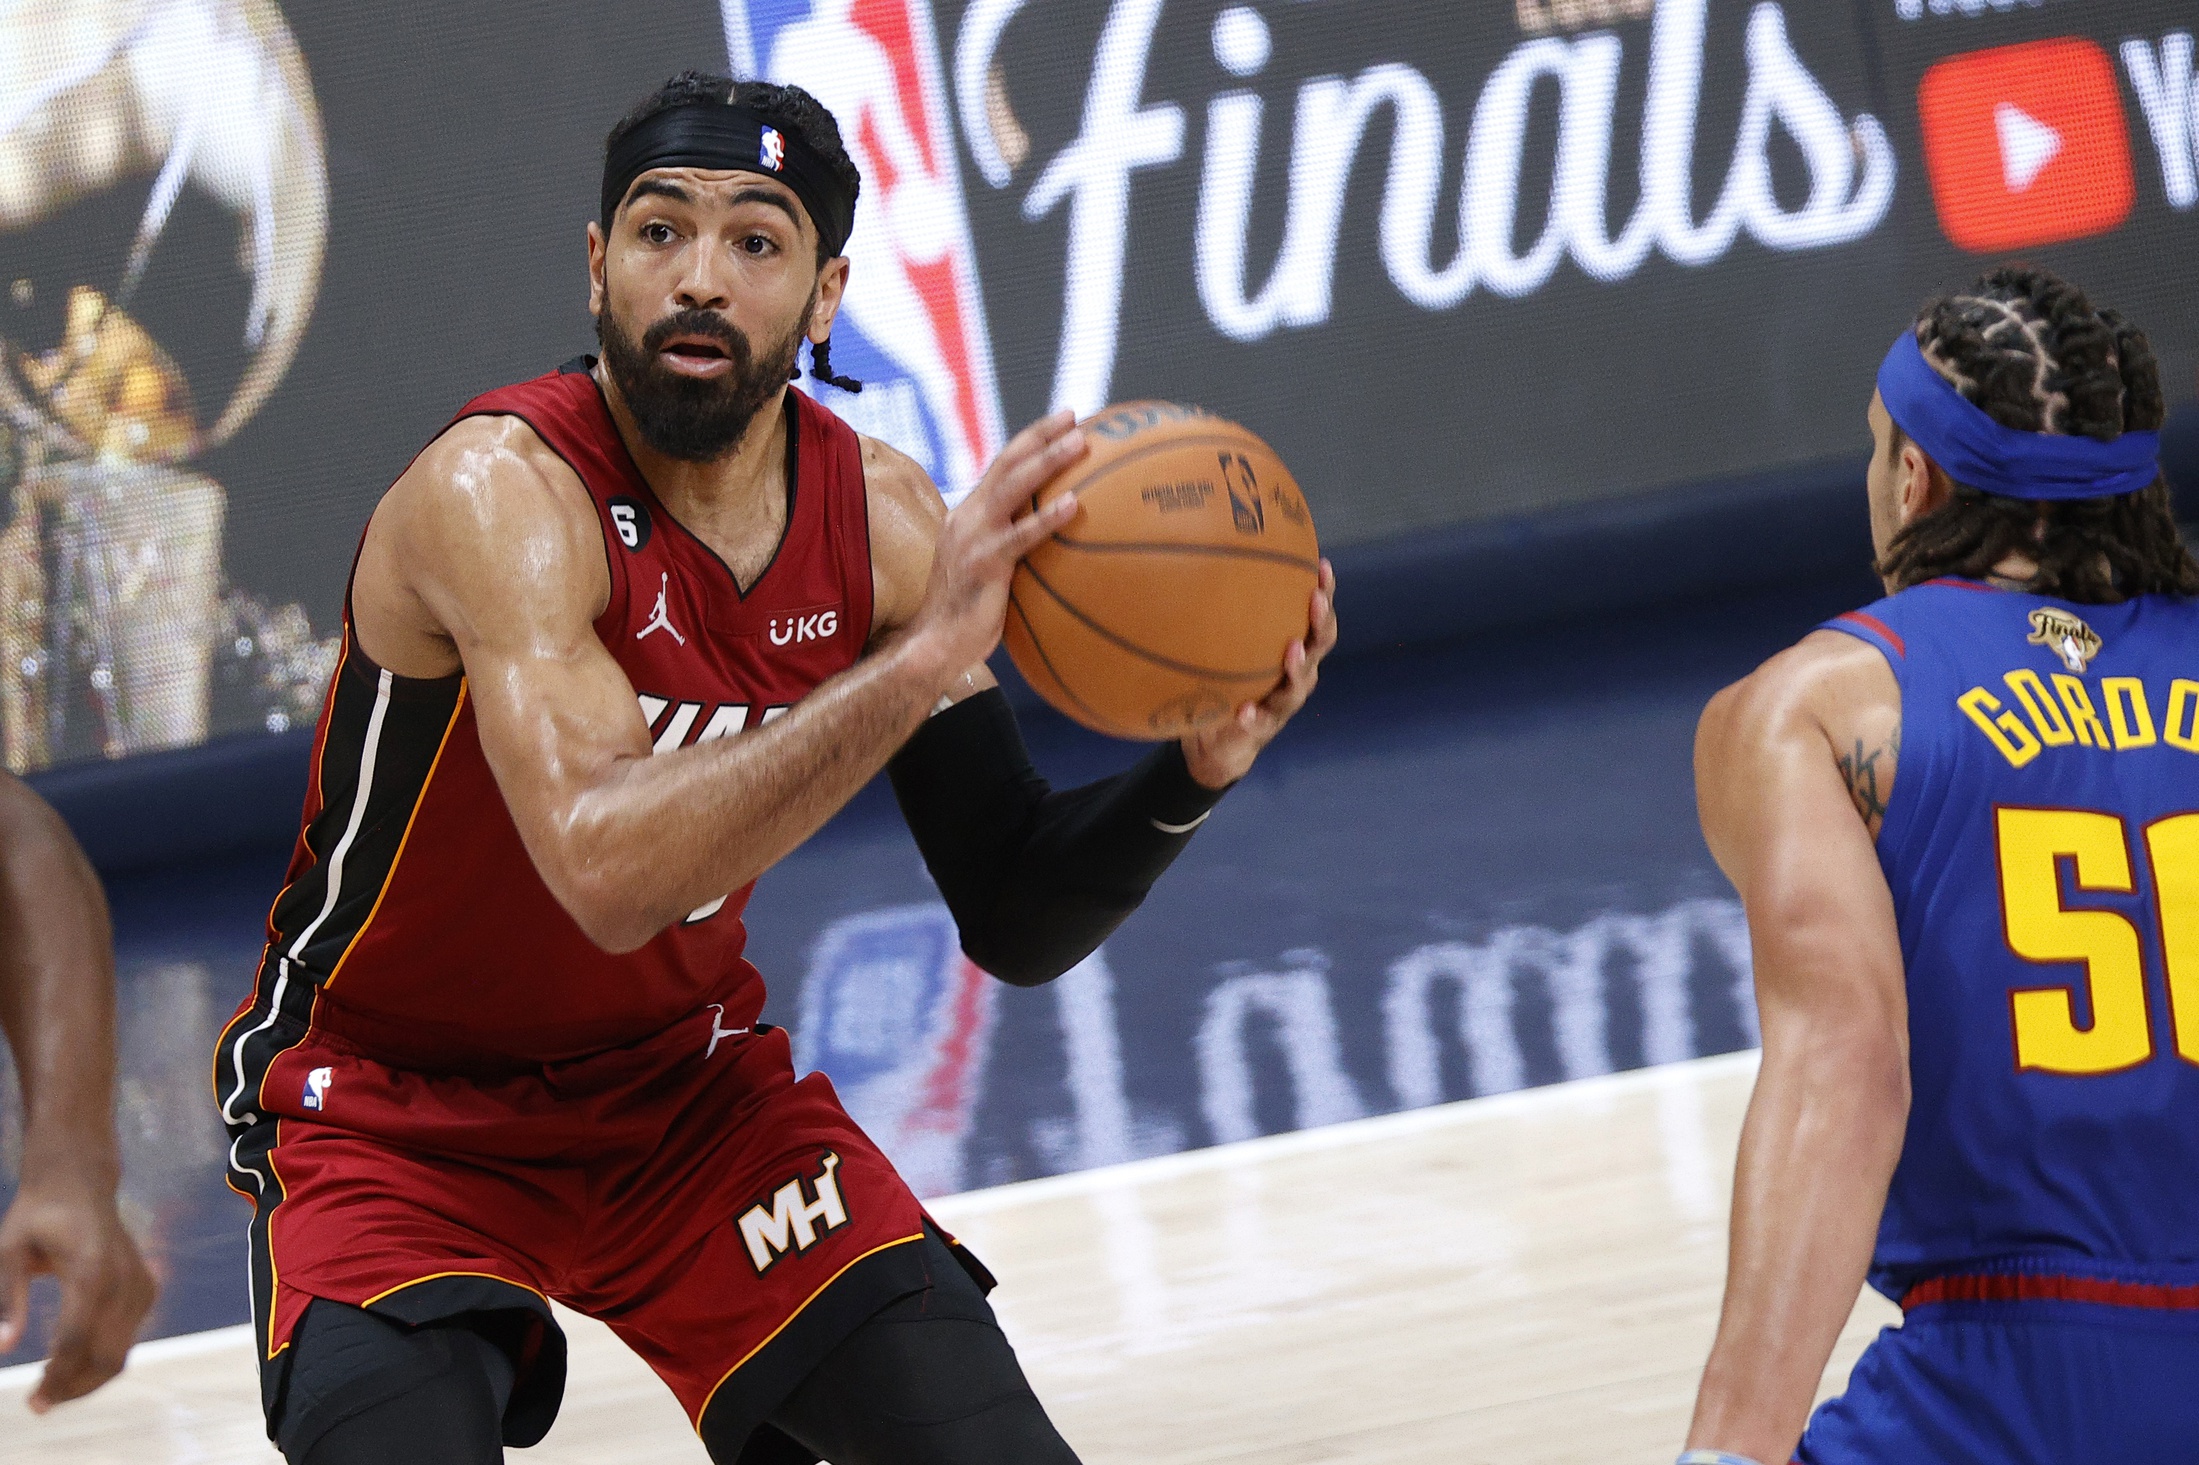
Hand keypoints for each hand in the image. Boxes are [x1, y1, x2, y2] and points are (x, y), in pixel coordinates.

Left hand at [0, 1166, 156, 1411]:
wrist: (80, 1185)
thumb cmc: (38, 1216)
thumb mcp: (9, 1250)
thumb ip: (6, 1298)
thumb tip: (3, 1349)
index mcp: (92, 1270)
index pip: (77, 1340)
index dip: (56, 1378)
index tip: (32, 1403)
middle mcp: (125, 1281)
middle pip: (106, 1357)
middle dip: (73, 1388)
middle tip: (38, 1404)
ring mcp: (142, 1286)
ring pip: (121, 1354)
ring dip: (87, 1380)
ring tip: (49, 1387)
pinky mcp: (146, 1290)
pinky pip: (127, 1340)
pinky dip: (101, 1359)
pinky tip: (70, 1360)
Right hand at [905, 410, 1087, 683]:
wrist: (934, 646)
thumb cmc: (967, 618)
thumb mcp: (988, 573)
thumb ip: (1011, 551)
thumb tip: (1054, 546)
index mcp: (968, 516)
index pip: (1001, 467)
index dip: (1031, 441)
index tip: (1062, 421)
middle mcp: (967, 517)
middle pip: (1006, 463)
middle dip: (1041, 435)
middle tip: (1074, 416)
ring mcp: (972, 538)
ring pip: (1012, 487)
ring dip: (1048, 460)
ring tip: (1081, 443)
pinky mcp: (982, 563)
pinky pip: (1020, 535)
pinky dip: (1047, 517)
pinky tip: (1074, 504)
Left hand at [1182, 559, 1336, 787]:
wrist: (1217, 741)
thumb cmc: (1225, 682)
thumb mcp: (1227, 648)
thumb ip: (1225, 617)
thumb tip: (1202, 563)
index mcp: (1295, 650)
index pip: (1316, 617)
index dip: (1325, 592)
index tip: (1321, 565)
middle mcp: (1297, 675)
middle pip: (1320, 646)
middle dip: (1321, 621)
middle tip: (1316, 599)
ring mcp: (1282, 703)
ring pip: (1299, 685)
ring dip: (1297, 667)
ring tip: (1293, 651)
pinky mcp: (1262, 729)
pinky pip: (1261, 723)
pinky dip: (1255, 716)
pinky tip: (1245, 711)